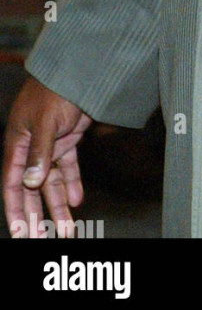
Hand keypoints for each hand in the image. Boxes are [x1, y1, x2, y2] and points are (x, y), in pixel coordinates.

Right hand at [3, 77, 92, 237]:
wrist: (81, 69)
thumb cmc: (56, 90)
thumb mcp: (46, 121)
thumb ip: (40, 152)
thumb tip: (31, 184)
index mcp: (18, 144)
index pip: (13, 184)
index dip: (15, 210)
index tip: (19, 233)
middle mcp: (32, 148)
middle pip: (32, 189)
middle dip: (38, 216)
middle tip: (44, 240)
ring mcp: (51, 145)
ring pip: (51, 181)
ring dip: (59, 205)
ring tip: (68, 229)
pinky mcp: (68, 139)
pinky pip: (68, 168)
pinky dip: (72, 184)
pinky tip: (77, 200)